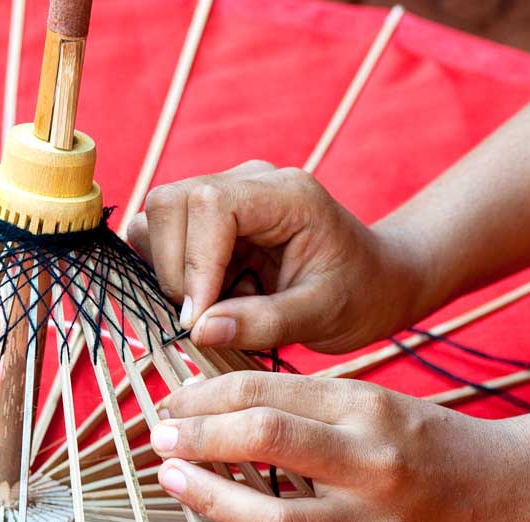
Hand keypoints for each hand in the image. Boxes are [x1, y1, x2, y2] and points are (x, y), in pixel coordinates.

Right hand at [127, 161, 429, 353]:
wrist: (373, 282)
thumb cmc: (358, 295)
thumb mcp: (323, 316)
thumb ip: (264, 322)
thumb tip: (198, 330)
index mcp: (287, 195)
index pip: (210, 206)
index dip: (194, 264)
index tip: (200, 320)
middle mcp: (250, 183)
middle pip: (170, 203)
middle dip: (174, 270)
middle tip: (205, 319)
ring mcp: (226, 195)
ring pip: (156, 217)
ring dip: (168, 271)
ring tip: (214, 305)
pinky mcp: (209, 219)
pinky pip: (161, 235)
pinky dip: (168, 271)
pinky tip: (209, 296)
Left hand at [150, 371, 529, 521]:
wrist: (518, 495)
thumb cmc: (436, 444)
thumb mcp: (377, 403)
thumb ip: (308, 406)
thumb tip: (222, 406)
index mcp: (369, 408)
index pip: (267, 392)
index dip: (206, 396)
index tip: (175, 404)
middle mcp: (373, 463)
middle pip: (266, 441)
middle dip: (199, 437)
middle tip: (162, 439)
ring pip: (274, 520)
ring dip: (210, 501)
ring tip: (175, 482)